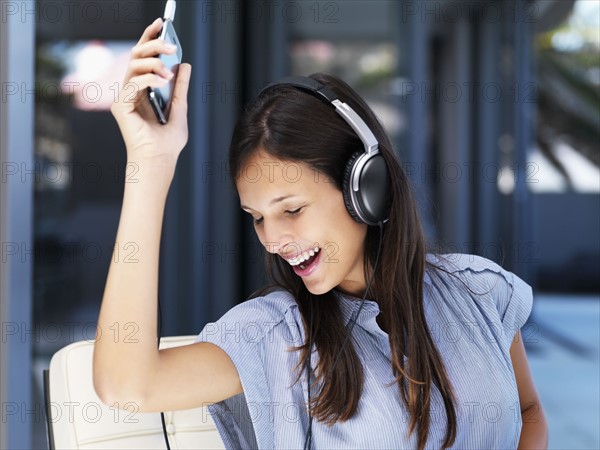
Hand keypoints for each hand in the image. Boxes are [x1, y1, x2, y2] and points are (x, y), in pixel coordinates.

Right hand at [111, 18, 191, 173]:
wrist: (160, 161)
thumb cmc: (168, 142)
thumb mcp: (180, 108)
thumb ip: (180, 87)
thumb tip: (184, 64)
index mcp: (144, 89)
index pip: (144, 57)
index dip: (150, 38)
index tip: (161, 23)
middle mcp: (131, 90)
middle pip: (136, 56)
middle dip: (152, 44)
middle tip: (170, 44)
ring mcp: (124, 97)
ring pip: (133, 66)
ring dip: (152, 62)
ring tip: (168, 68)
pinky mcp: (121, 106)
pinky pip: (132, 83)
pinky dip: (148, 78)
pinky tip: (162, 80)